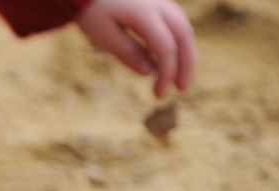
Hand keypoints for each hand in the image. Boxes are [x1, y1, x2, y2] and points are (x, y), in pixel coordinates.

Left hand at [75, 0, 195, 97]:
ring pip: (184, 28)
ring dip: (185, 54)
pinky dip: (178, 42)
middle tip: (182, 89)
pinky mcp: (158, 2)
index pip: (165, 47)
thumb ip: (127, 52)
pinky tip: (170, 59)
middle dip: (186, 65)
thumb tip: (149, 72)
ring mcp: (161, 1)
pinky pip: (176, 22)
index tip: (159, 94)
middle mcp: (159, 4)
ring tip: (178, 78)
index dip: (167, 73)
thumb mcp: (103, 35)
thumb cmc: (92, 10)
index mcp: (144, 13)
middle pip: (184, 36)